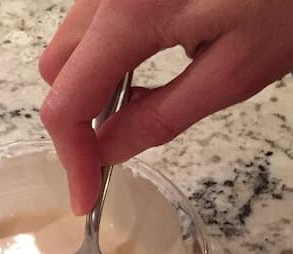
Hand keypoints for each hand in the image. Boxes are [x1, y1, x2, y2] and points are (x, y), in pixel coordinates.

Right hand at [39, 0, 292, 213]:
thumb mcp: (235, 71)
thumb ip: (160, 118)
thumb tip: (108, 152)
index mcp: (130, 12)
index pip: (68, 102)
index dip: (73, 159)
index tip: (87, 196)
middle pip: (57, 69)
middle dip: (77, 119)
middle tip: (115, 147)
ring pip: (72, 43)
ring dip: (89, 85)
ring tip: (137, 102)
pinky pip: (96, 20)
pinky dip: (107, 55)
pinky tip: (145, 63)